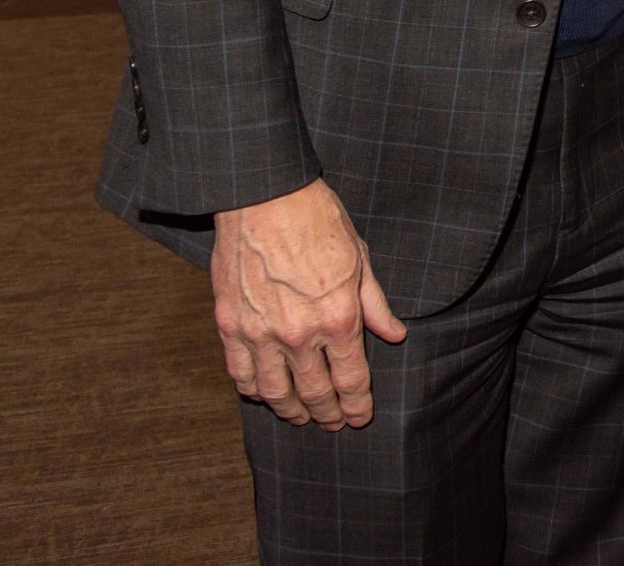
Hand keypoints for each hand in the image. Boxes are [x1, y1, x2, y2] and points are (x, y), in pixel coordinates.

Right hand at [211, 178, 405, 429]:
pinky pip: (240, 373)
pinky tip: (264, 394)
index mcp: (338, 318)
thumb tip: (394, 335)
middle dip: (328, 414)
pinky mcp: (229, 325)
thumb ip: (375, 305)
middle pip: (315, 393)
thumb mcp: (360, 259)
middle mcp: (299, 334)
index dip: (357, 405)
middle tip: (334, 425)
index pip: (351, 379)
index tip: (360, 417)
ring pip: (275, 392)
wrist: (264, 198)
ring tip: (302, 417)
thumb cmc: (318, 221)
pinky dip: (253, 390)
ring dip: (291, 410)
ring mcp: (260, 333)